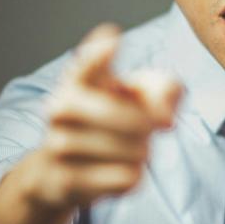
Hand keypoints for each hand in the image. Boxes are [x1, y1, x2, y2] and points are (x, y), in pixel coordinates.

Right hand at [0, 23, 181, 223]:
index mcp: (79, 79)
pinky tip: (122, 172)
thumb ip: (164, 89)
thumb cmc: (111, 121)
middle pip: (121, 115)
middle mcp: (61, 107)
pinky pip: (125, 179)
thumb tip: (166, 117)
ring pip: (131, 151)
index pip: (85, 64)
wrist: (61, 172)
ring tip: (136, 151)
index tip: (114, 41)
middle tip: (161, 127)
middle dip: (147, 124)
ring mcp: (58, 145)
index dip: (98, 54)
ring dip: (143, 153)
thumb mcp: (140, 96)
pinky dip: (134, 177)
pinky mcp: (65, 181)